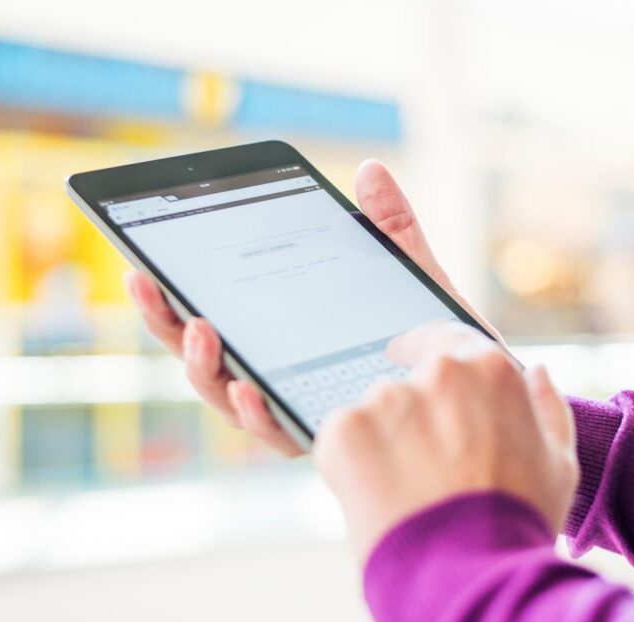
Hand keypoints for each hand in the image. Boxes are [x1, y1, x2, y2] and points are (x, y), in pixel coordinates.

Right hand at [124, 159, 502, 456]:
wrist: (491, 404)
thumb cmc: (442, 344)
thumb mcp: (412, 277)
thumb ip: (389, 229)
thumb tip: (369, 169)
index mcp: (281, 336)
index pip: (214, 315)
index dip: (170, 294)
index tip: (143, 260)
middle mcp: (277, 375)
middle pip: (203, 354)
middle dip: (164, 321)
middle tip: (143, 281)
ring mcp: (295, 408)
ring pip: (226, 396)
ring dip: (200, 365)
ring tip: (198, 328)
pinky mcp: (324, 439)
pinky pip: (277, 433)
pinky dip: (256, 412)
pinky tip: (251, 388)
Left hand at [313, 321, 577, 561]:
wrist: (468, 577)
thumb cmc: (517, 522)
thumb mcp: (557, 464)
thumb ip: (546, 409)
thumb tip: (536, 373)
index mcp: (487, 369)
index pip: (446, 341)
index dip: (426, 351)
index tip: (407, 356)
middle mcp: (433, 374)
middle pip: (406, 385)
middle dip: (408, 419)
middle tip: (420, 467)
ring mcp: (384, 400)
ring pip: (371, 415)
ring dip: (378, 443)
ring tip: (404, 492)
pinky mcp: (343, 430)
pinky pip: (340, 440)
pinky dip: (350, 465)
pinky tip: (378, 497)